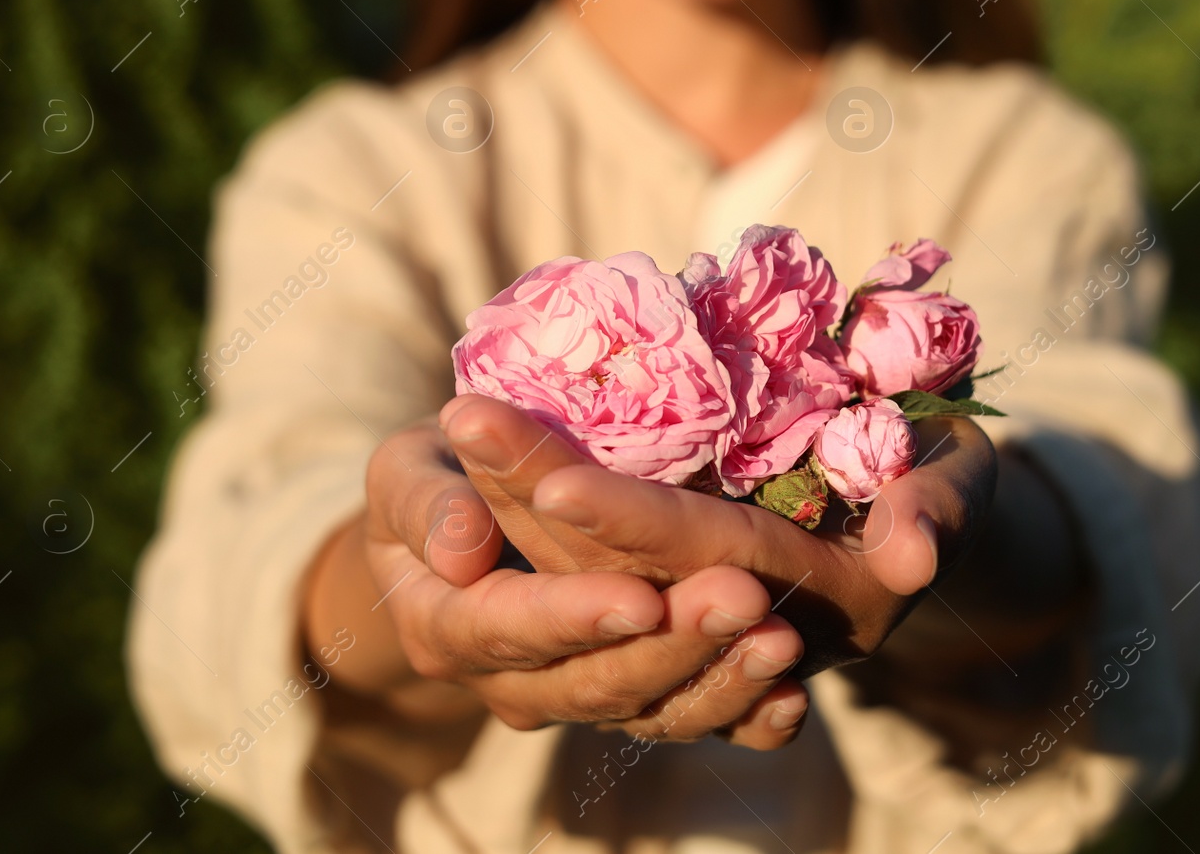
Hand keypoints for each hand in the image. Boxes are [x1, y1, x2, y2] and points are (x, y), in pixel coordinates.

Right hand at [303, 420, 811, 747]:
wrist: (463, 531)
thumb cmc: (439, 481)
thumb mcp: (407, 473)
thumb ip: (424, 505)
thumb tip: (459, 553)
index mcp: (447, 628)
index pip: (510, 631)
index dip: (574, 617)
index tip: (637, 595)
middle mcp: (514, 684)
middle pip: (596, 681)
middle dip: (673, 644)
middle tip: (743, 596)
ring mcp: (580, 700)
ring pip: (652, 711)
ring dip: (722, 683)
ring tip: (782, 639)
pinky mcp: (637, 701)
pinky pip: (692, 726)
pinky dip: (745, 722)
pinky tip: (792, 701)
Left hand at [439, 395, 998, 674]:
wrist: (932, 520)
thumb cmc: (954, 484)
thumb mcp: (965, 485)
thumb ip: (944, 514)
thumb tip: (914, 559)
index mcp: (821, 603)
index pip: (707, 557)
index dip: (631, 522)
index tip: (552, 479)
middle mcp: (747, 624)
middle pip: (621, 565)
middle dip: (535, 494)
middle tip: (464, 416)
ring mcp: (701, 616)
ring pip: (590, 569)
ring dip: (518, 506)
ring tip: (460, 426)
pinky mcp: (677, 597)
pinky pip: (593, 572)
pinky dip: (535, 525)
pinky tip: (475, 482)